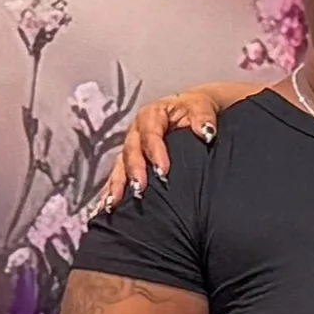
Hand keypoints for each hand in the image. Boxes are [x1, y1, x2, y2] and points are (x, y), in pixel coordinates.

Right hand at [97, 83, 248, 211]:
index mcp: (152, 115)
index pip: (150, 133)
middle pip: (131, 151)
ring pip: (120, 166)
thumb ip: (203, 117)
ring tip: (114, 203)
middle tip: (140, 189)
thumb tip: (207, 132)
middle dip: (134, 171)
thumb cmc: (194, 110)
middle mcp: (137, 132)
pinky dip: (111, 191)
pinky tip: (106, 207)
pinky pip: (118, 176)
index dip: (155, 151)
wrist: (191, 112)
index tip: (163, 170)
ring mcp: (132, 147)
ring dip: (117, 185)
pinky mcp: (129, 162)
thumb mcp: (201, 107)